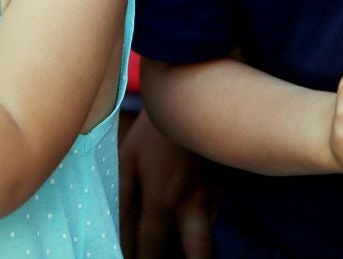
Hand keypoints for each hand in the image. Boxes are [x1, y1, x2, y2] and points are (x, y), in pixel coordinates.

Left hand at [120, 109, 212, 258]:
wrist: (194, 99)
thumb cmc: (153, 132)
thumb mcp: (128, 160)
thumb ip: (123, 199)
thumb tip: (117, 231)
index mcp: (163, 200)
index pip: (151, 245)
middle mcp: (193, 206)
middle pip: (196, 253)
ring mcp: (214, 199)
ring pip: (207, 238)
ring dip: (195, 251)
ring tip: (181, 252)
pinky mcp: (225, 191)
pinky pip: (214, 220)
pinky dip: (203, 229)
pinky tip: (191, 231)